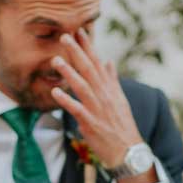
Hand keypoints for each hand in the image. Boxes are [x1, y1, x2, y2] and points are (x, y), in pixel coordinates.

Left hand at [49, 29, 145, 173]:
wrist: (128, 151)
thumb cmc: (121, 125)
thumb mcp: (120, 99)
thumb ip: (112, 80)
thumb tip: (109, 61)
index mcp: (110, 88)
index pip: (97, 63)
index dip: (88, 47)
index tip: (79, 31)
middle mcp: (104, 95)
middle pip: (89, 70)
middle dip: (77, 52)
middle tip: (65, 36)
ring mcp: (98, 109)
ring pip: (82, 87)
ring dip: (69, 73)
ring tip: (56, 60)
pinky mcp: (91, 123)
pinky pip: (77, 110)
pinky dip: (66, 101)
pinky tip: (55, 92)